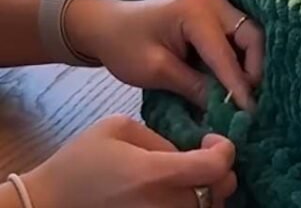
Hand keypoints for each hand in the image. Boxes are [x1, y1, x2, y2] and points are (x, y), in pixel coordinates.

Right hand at [23, 115, 235, 207]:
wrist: (48, 203)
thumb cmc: (80, 161)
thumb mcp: (118, 127)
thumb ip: (161, 137)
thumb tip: (186, 150)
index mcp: (155, 174)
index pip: (216, 167)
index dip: (224, 150)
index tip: (210, 139)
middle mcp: (165, 205)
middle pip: (220, 191)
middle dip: (220, 171)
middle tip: (203, 158)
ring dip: (208, 191)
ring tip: (188, 176)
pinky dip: (192, 204)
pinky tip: (176, 192)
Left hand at [64, 0, 263, 110]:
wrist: (105, 25)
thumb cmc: (124, 45)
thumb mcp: (155, 70)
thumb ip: (193, 87)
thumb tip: (225, 107)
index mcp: (195, 13)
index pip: (226, 54)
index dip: (239, 85)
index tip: (249, 111)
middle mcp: (214, 4)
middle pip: (252, 36)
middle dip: (255, 69)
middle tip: (250, 99)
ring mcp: (217, 7)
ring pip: (250, 36)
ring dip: (251, 64)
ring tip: (244, 92)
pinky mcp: (217, 16)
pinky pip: (239, 37)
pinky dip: (241, 58)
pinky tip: (237, 80)